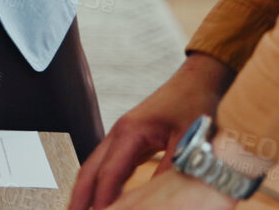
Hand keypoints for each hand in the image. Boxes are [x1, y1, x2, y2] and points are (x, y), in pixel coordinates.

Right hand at [70, 53, 231, 209]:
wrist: (199, 80)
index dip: (102, 199)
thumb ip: (171, 169)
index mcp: (130, 131)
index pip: (109, 173)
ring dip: (86, 189)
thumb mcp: (189, 141)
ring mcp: (122, 134)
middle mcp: (120, 132)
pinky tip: (102, 195)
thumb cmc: (195, 104)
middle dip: (79, 195)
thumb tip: (162, 199)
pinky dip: (100, 181)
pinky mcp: (130, 138)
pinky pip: (107, 163)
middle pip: (90, 169)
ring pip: (95, 166)